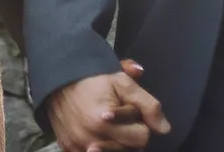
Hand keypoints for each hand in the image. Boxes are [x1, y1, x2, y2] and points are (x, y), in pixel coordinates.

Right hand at [44, 63, 168, 151]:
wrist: (58, 81)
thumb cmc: (93, 80)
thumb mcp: (123, 83)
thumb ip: (148, 105)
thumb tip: (165, 129)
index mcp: (104, 123)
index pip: (142, 138)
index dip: (140, 123)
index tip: (129, 111)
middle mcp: (90, 140)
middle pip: (129, 149)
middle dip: (129, 134)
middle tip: (120, 118)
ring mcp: (78, 147)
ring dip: (116, 143)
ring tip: (111, 127)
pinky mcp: (69, 149)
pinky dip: (101, 147)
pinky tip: (99, 135)